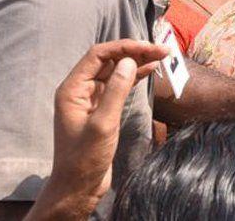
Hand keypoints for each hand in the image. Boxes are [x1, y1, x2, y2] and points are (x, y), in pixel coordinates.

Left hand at [31, 40, 167, 219]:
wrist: (78, 187)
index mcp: (72, 89)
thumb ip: (115, 91)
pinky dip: (135, 78)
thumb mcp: (102, 124)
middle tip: (163, 50)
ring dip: (137, 63)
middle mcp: (80, 90)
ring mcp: (91, 99)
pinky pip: (119, 86)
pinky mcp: (102, 110)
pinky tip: (150, 71)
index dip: (124, 47)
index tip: (149, 47)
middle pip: (109, 60)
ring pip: (116, 72)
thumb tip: (129, 61)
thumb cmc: (85, 158)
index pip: (98, 55)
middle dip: (134, 52)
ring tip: (162, 57)